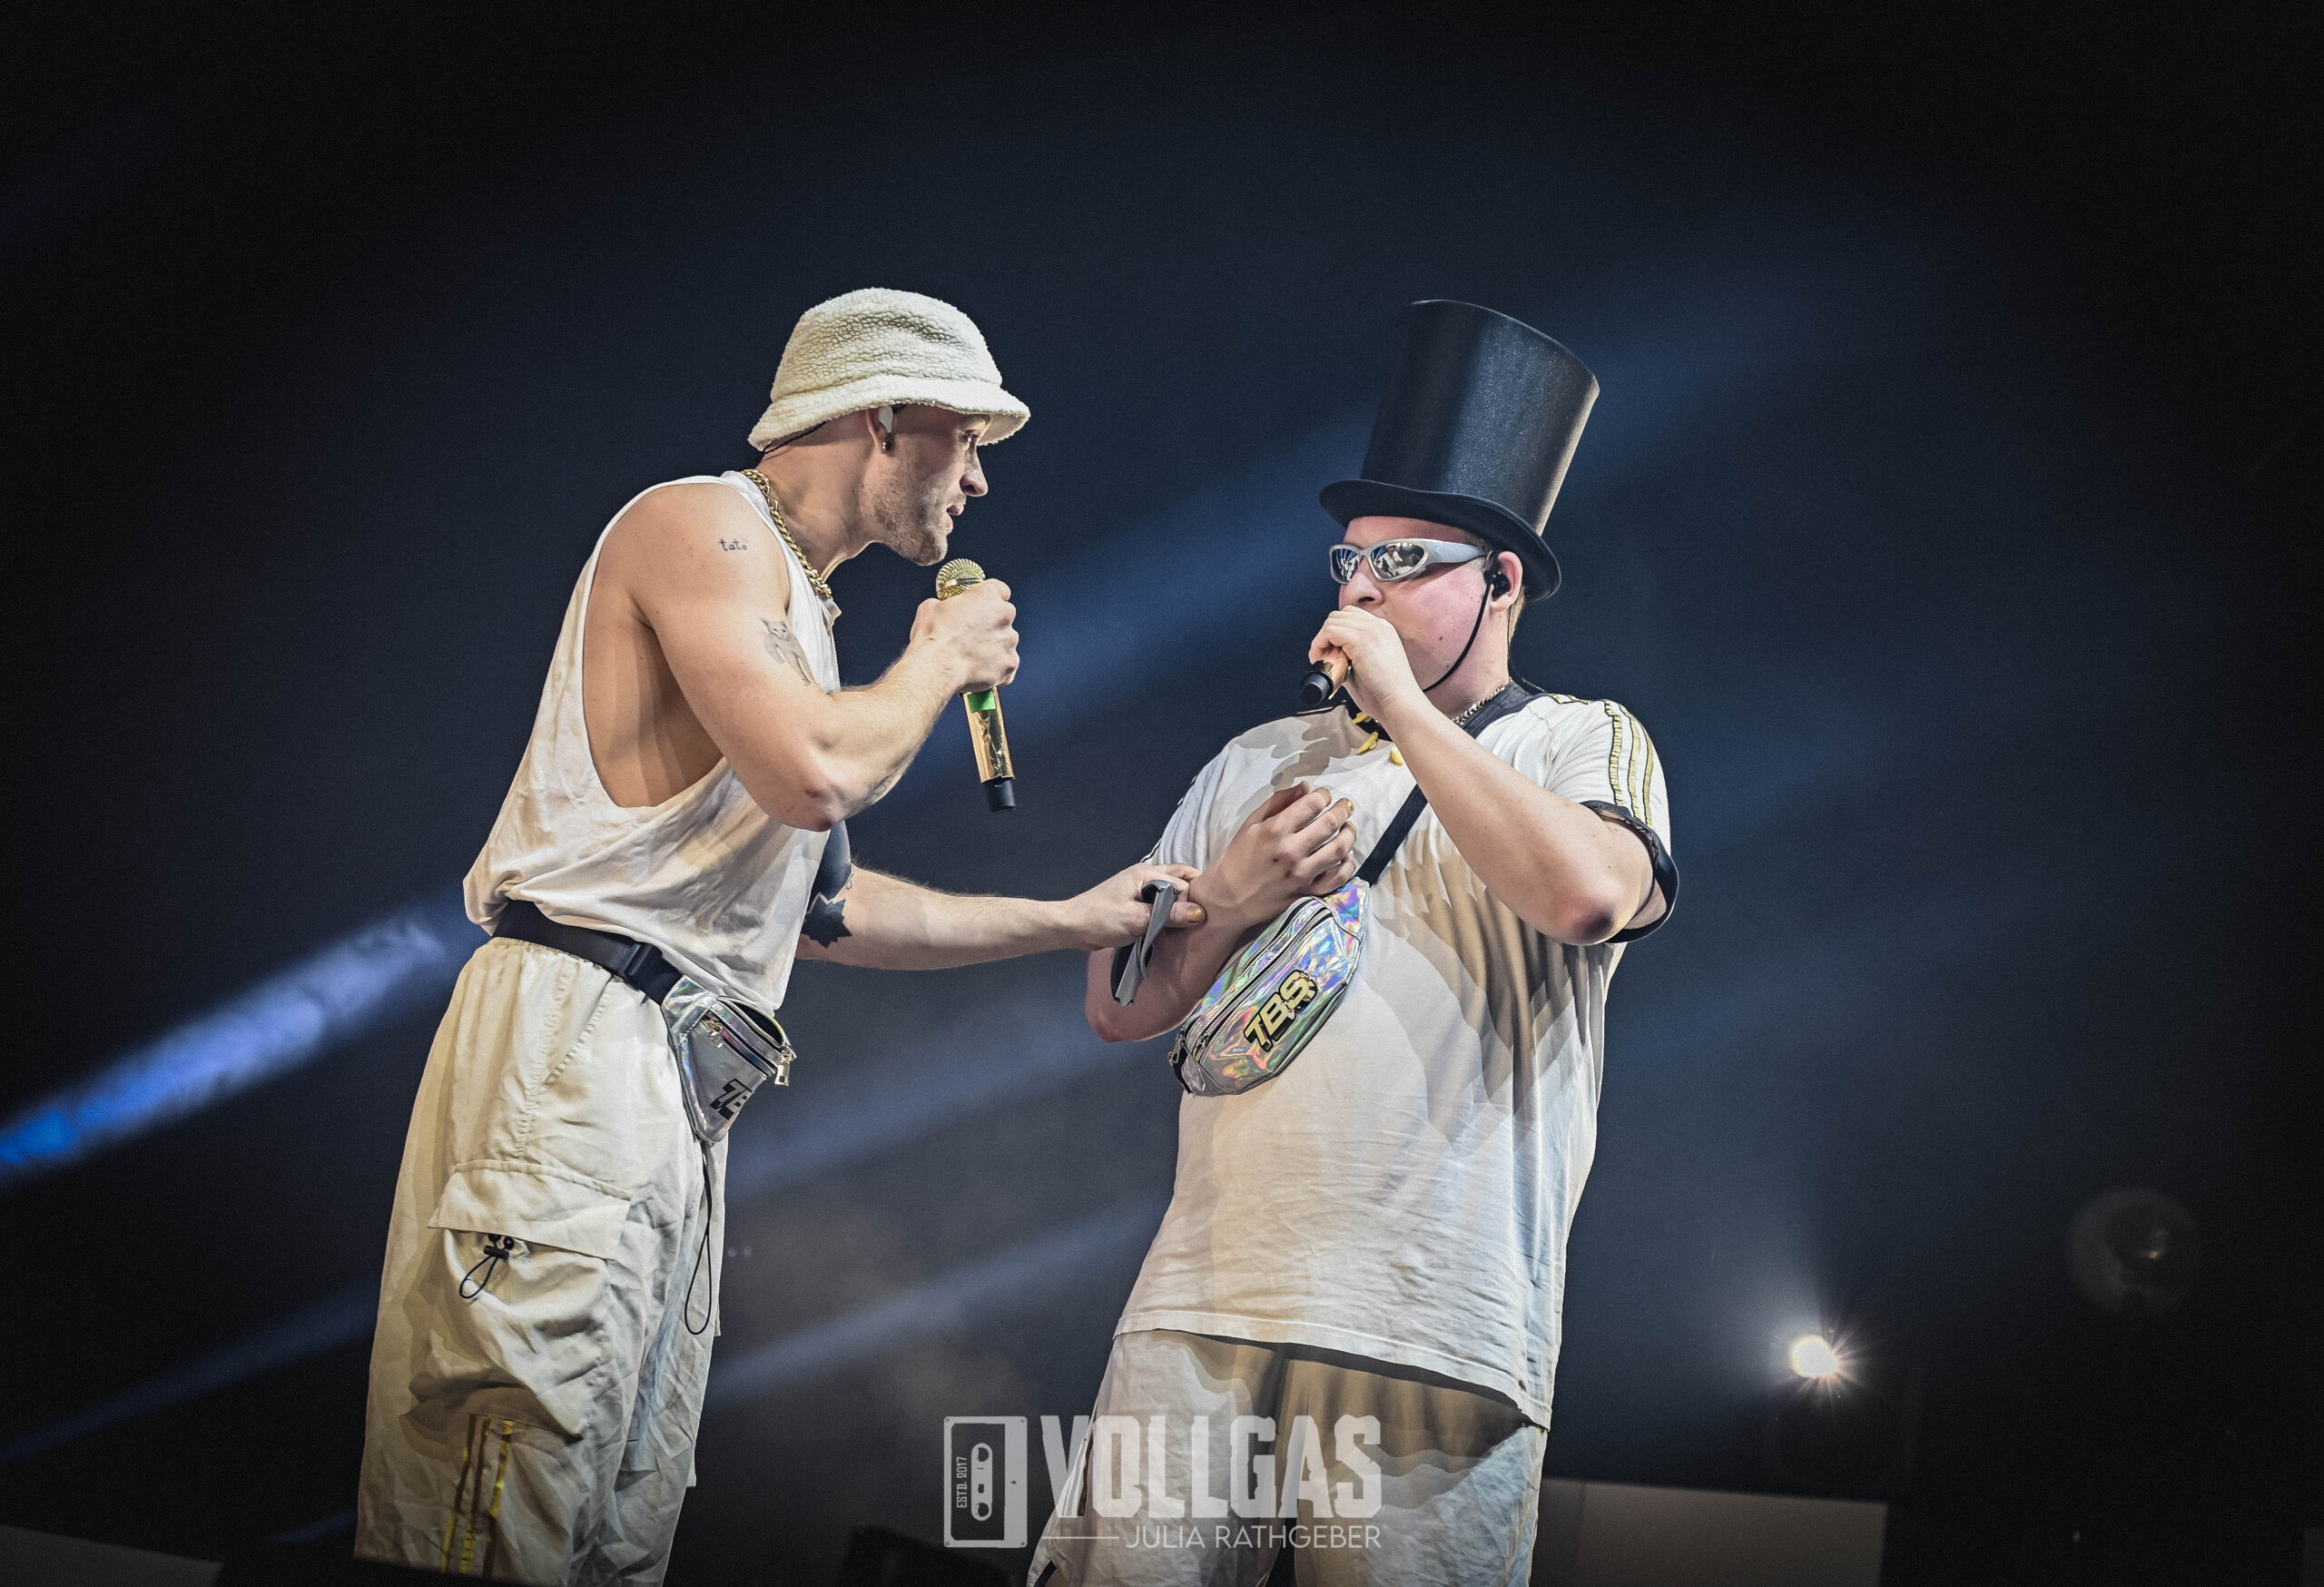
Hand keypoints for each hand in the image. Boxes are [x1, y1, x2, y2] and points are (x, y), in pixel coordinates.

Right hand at [913, 580, 1018, 692]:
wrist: (937, 668)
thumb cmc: (934, 637)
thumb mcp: (932, 607)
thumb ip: (948, 604)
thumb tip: (946, 610)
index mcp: (988, 595)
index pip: (1000, 590)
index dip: (990, 598)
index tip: (982, 605)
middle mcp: (1004, 615)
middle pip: (1003, 617)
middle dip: (991, 624)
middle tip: (972, 634)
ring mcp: (1009, 641)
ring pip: (1005, 642)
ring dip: (994, 647)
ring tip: (972, 656)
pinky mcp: (1010, 664)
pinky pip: (1006, 665)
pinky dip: (996, 668)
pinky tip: (979, 670)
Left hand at [1059, 862, 1204, 949]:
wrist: (1072, 926)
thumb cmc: (1102, 920)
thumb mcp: (1137, 919)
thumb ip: (1168, 915)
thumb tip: (1199, 913)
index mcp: (1145, 873)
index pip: (1182, 882)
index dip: (1191, 900)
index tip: (1196, 920)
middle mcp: (1145, 874)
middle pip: (1180, 877)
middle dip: (1193, 892)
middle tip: (1204, 914)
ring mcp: (1139, 886)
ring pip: (1170, 888)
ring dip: (1181, 901)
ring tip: (1191, 921)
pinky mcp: (1135, 899)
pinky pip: (1160, 898)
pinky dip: (1170, 908)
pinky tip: (1174, 923)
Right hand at [1192, 784, 1358, 934]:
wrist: (1229, 898)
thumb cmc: (1238, 857)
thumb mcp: (1251, 824)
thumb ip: (1278, 802)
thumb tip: (1306, 787)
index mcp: (1275, 830)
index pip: (1312, 805)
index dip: (1324, 795)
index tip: (1325, 795)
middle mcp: (1291, 851)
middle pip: (1330, 824)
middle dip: (1343, 809)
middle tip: (1346, 805)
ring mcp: (1301, 874)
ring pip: (1339, 850)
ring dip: (1350, 834)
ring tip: (1349, 827)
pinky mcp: (1307, 892)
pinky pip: (1337, 878)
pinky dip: (1348, 865)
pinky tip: (1348, 855)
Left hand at [1309, 606, 1421, 723]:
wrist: (1401, 703)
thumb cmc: (1387, 694)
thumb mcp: (1369, 668)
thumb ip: (1351, 659)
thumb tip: (1332, 659)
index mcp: (1383, 631)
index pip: (1351, 617)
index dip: (1336, 632)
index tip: (1330, 652)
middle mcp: (1378, 626)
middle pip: (1340, 615)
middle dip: (1327, 633)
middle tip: (1323, 656)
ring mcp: (1370, 630)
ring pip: (1332, 621)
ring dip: (1321, 639)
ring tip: (1321, 659)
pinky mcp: (1361, 640)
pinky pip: (1329, 631)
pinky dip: (1319, 643)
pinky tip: (1319, 659)